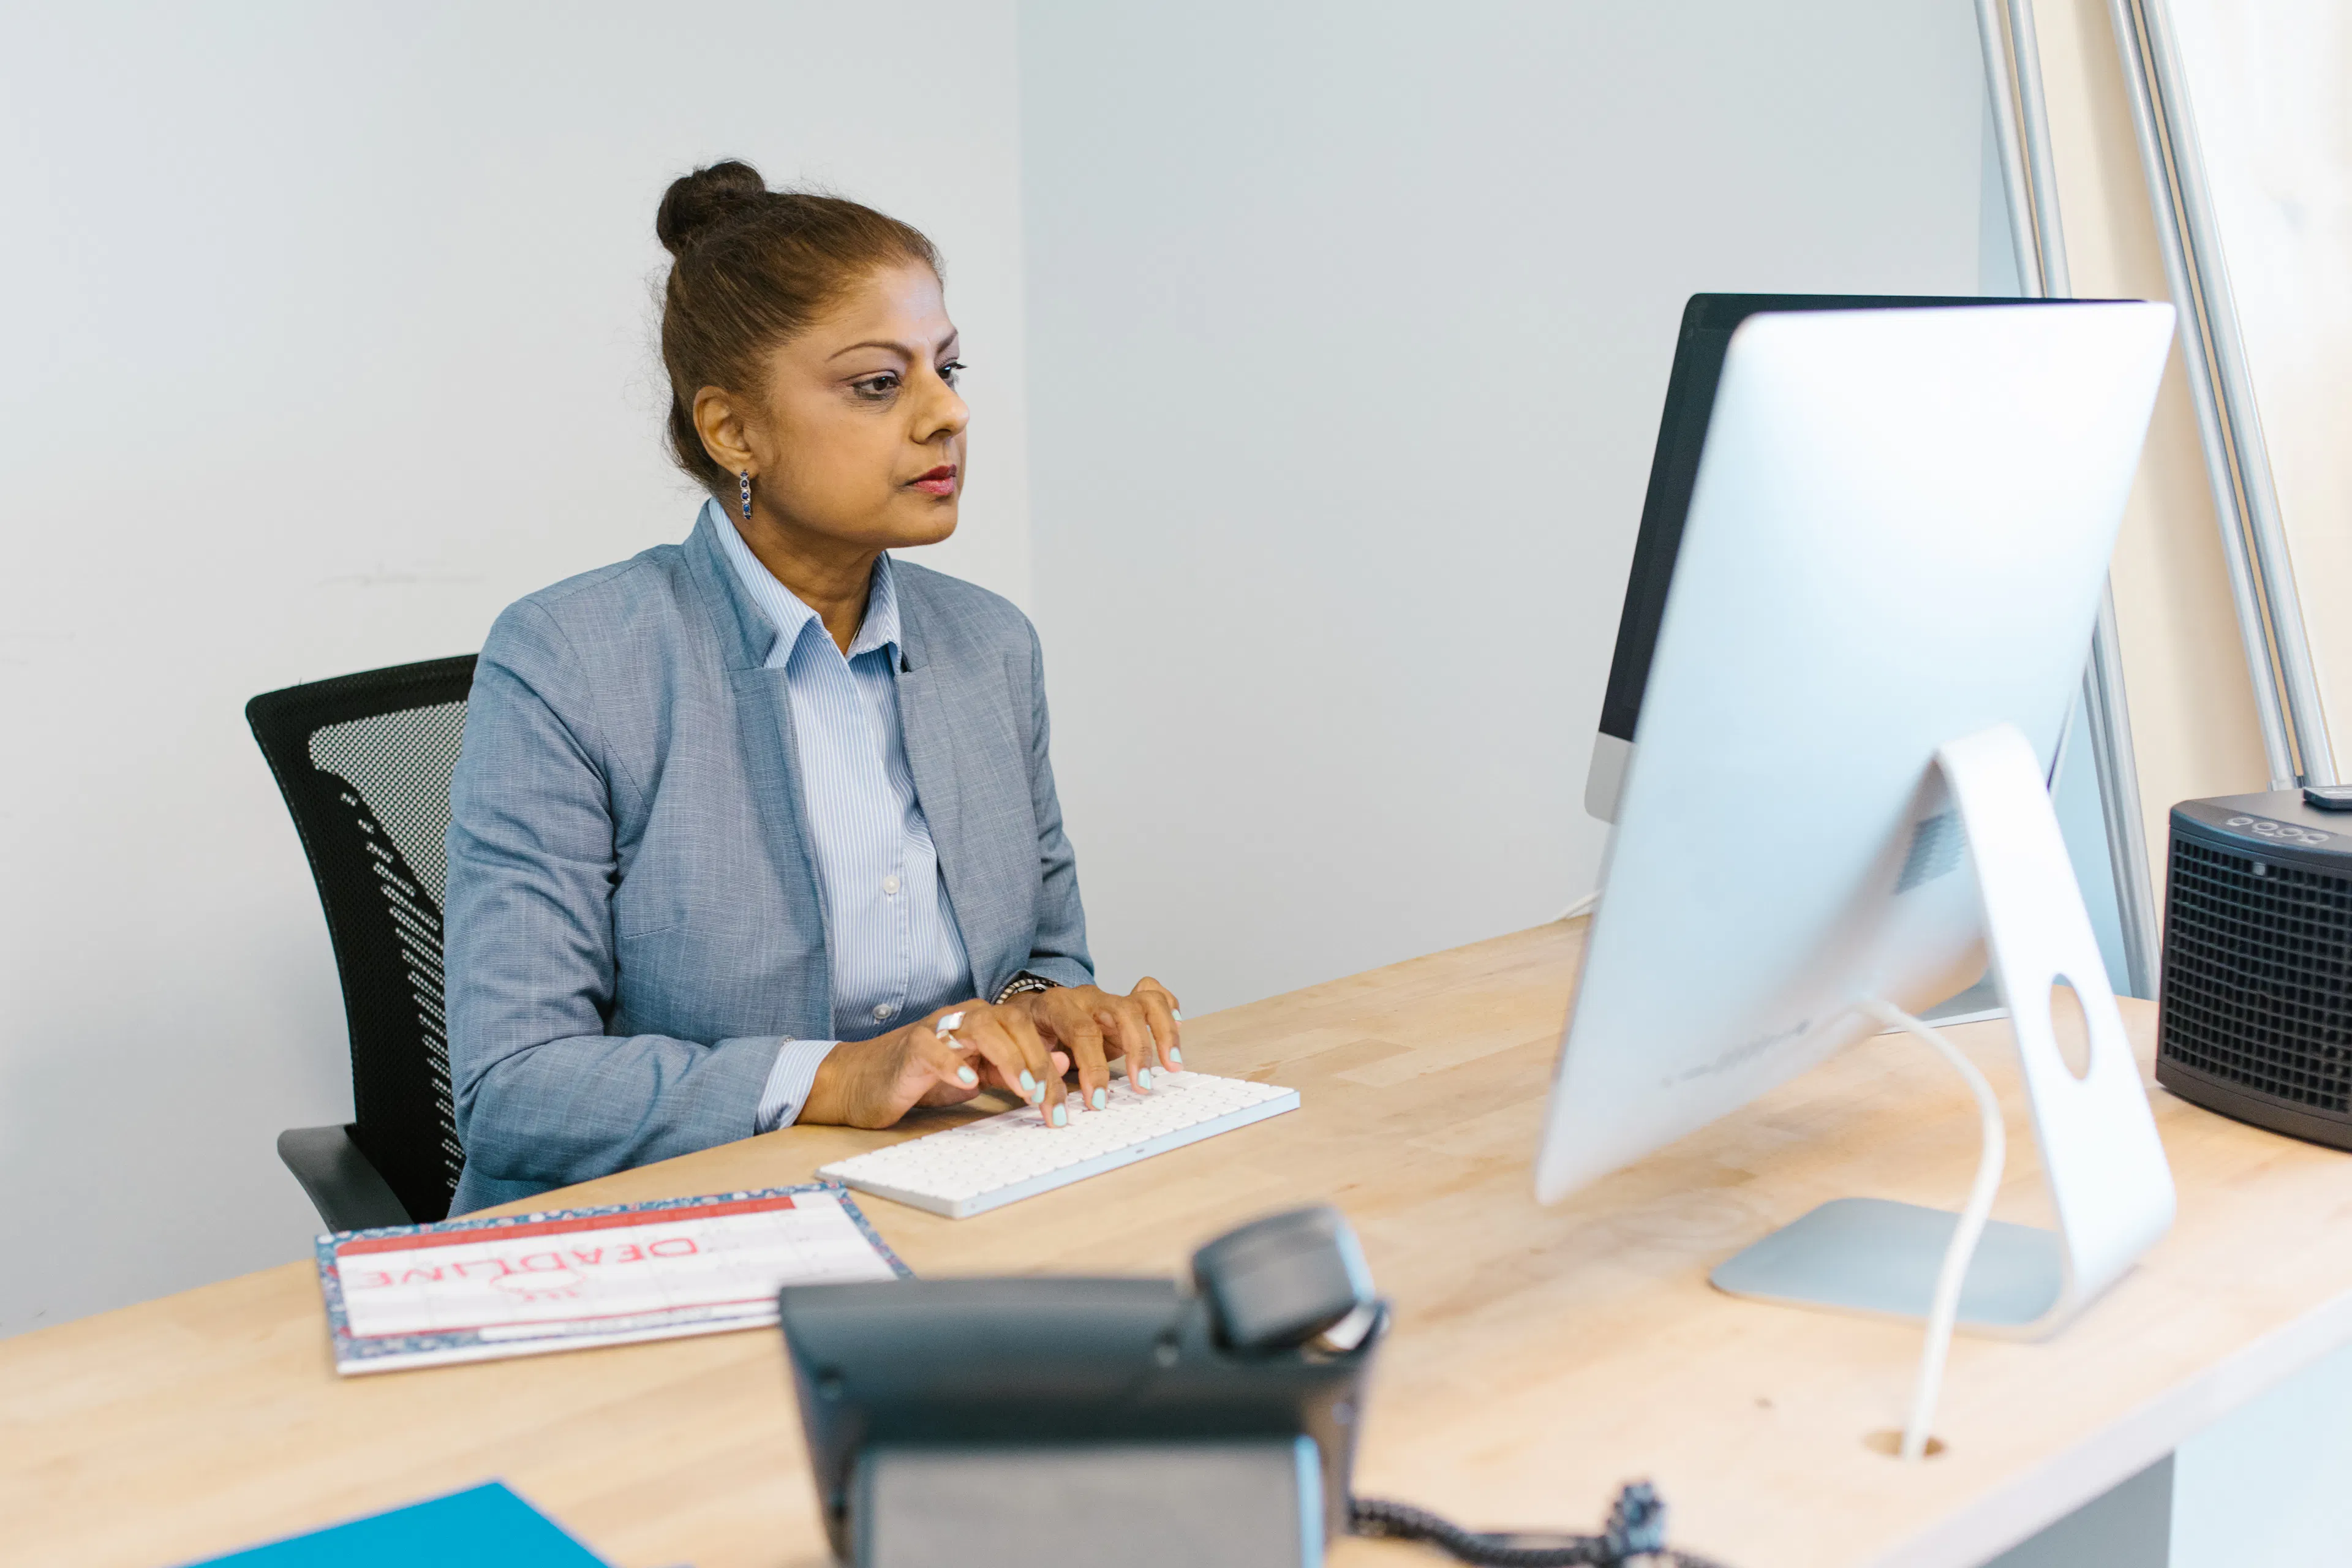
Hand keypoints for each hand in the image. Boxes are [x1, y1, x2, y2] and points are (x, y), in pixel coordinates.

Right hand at [799, 1001, 1071, 1130]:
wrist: (864, 1081)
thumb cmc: (923, 1078)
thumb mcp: (979, 1074)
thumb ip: (1015, 1067)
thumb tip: (1061, 1062)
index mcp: (986, 1022)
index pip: (1029, 1032)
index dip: (1050, 1065)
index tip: (1063, 1104)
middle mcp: (964, 1017)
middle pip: (1013, 1023)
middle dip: (1037, 1061)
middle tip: (1049, 1099)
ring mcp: (937, 1028)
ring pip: (981, 1027)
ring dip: (1008, 1058)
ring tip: (1024, 1088)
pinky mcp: (911, 1047)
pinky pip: (935, 1048)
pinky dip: (954, 1064)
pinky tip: (969, 1083)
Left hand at [1000, 977, 1182, 1111]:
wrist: (1030, 1013)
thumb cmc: (1029, 1037)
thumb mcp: (1024, 1053)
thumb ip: (1041, 1068)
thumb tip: (1057, 1077)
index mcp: (1057, 1005)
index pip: (1082, 1032)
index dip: (1092, 1068)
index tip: (1098, 1101)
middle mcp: (1088, 997)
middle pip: (1123, 1012)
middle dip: (1137, 1052)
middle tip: (1142, 1087)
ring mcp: (1110, 998)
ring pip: (1147, 1001)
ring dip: (1164, 1033)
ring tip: (1173, 1065)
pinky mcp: (1126, 1003)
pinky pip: (1155, 994)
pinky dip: (1169, 1009)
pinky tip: (1177, 1029)